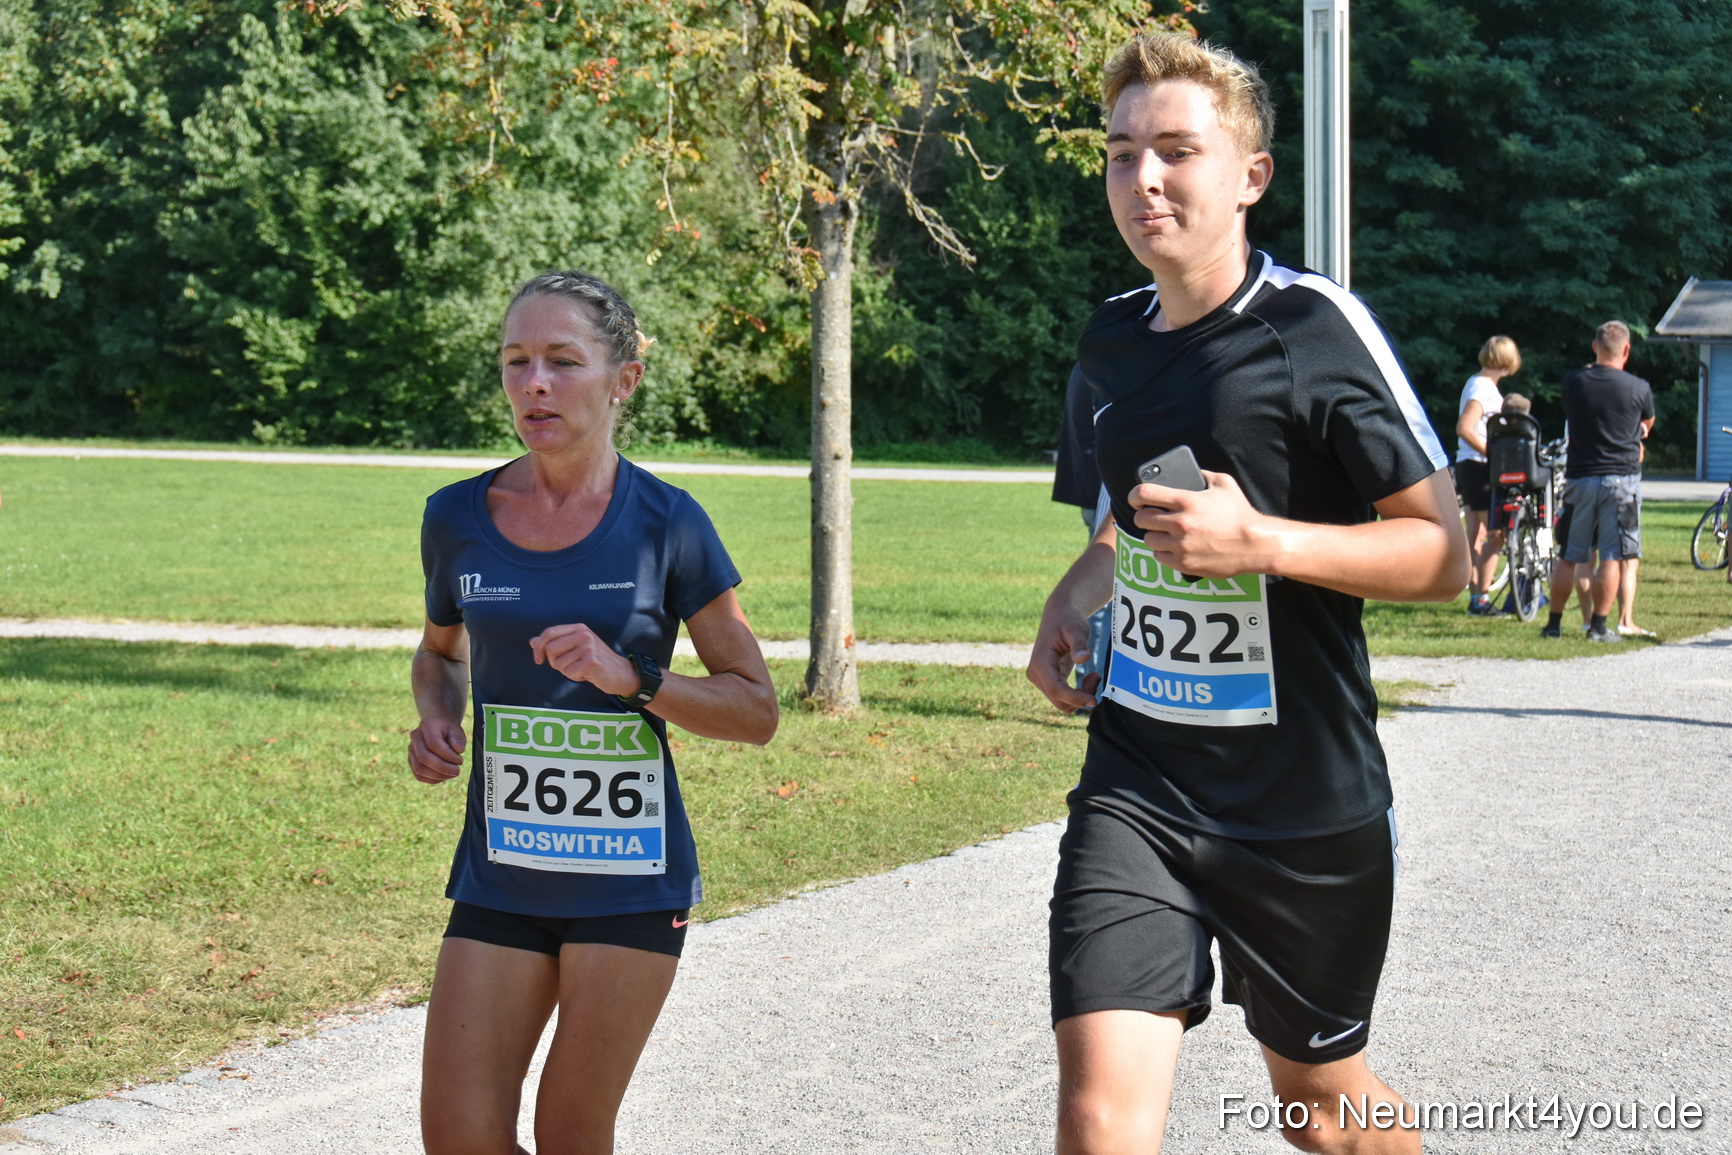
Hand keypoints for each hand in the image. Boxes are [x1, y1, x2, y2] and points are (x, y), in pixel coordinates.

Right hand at [408, 715, 465, 783]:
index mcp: (426, 725)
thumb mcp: (457, 730)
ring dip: (438, 775)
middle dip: (442, 768)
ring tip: (452, 774)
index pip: (434, 744)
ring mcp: (411, 749)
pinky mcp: (411, 761)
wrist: (438, 727)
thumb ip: (458, 739)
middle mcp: (415, 737)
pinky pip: (419, 775)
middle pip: (423, 757)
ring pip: (419, 768)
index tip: (460, 760)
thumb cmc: (449, 730)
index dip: (448, 756)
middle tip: (457, 771)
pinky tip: (444, 776)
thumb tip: (459, 749)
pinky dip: (432, 779)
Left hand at [530, 623, 637, 695]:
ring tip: (581, 668)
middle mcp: (584, 634)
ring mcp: (589, 647)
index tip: (538, 659)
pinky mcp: (592, 661)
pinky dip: (576, 677)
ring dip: (567, 671)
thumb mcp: (575, 648)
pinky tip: (587, 674)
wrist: (620, 673)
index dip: (539, 647)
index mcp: (579, 628)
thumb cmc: (595, 661)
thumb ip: (555, 643)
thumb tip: (533, 641)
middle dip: (555, 662)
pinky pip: (569, 673)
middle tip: (569, 665)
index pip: (549, 632)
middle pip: (550, 649)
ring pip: (559, 663)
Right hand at [1027, 605, 1100, 714]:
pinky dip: (1078, 694)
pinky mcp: (1048, 681)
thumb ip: (1079, 643)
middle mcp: (1036, 674)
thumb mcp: (1077, 628)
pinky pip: (1063, 698)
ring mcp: (1040, 679)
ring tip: (1094, 676)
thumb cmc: (1069, 619)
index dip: (1075, 698)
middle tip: (1097, 676)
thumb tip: (1082, 659)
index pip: (1056, 689)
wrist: (1060, 615)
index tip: (1094, 701)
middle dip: (1081, 696)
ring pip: (1062, 702)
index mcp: (1040, 662)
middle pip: (1059, 700)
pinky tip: (1088, 679)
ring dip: (1080, 696)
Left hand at [1131, 470, 1275, 578]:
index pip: (1144, 494)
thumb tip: (1192, 471)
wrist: (1255, 545)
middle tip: (1151, 517)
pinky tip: (1172, 547)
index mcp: (1186, 501)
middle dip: (1144, 516)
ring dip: (1154, 535)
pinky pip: (1159, 557)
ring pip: (1149, 540)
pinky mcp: (1184, 564)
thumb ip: (1204, 475)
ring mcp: (1180, 546)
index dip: (1134, 496)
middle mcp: (1180, 524)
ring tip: (1164, 533)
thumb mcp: (1224, 484)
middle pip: (1141, 519)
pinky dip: (1163, 552)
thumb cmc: (1240, 514)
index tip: (1135, 499)